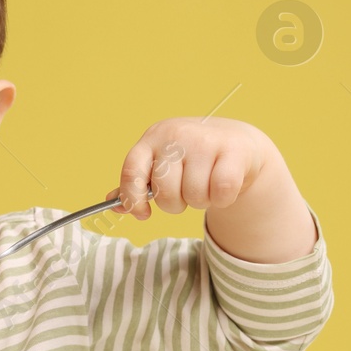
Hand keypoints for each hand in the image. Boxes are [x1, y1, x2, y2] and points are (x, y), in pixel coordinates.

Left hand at [109, 116, 269, 219]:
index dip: (132, 199)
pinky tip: (224, 187)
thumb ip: (139, 183)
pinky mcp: (232, 151)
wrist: (238, 142)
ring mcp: (205, 141)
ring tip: (207, 185)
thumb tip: (112, 204)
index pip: (131, 171)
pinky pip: (221, 192)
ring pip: (194, 195)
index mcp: (153, 138)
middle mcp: (176, 135)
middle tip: (186, 193)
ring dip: (201, 201)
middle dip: (175, 203)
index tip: (142, 214)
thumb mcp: (163, 163)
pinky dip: (223, 199)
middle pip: (165, 192)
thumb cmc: (194, 158)